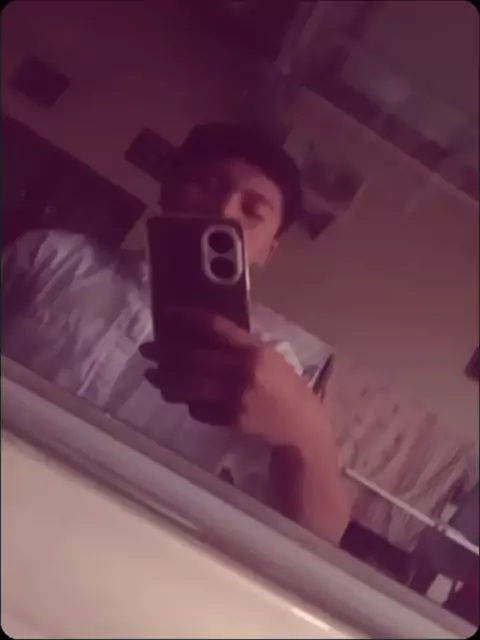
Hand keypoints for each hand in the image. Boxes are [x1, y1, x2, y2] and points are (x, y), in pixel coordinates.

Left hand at [140, 309, 312, 444]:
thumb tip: (201, 335)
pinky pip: (199, 409)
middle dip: (164, 353)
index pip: (214, 327)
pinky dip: (188, 403)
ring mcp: (235, 396)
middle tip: (146, 350)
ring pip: (189, 386)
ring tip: (153, 375)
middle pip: (193, 357)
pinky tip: (180, 398)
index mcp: (254, 350)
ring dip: (166, 380)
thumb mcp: (268, 357)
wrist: (301, 425)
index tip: (166, 314)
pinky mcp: (230, 419)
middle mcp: (243, 370)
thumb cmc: (285, 386)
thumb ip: (240, 346)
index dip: (187, 319)